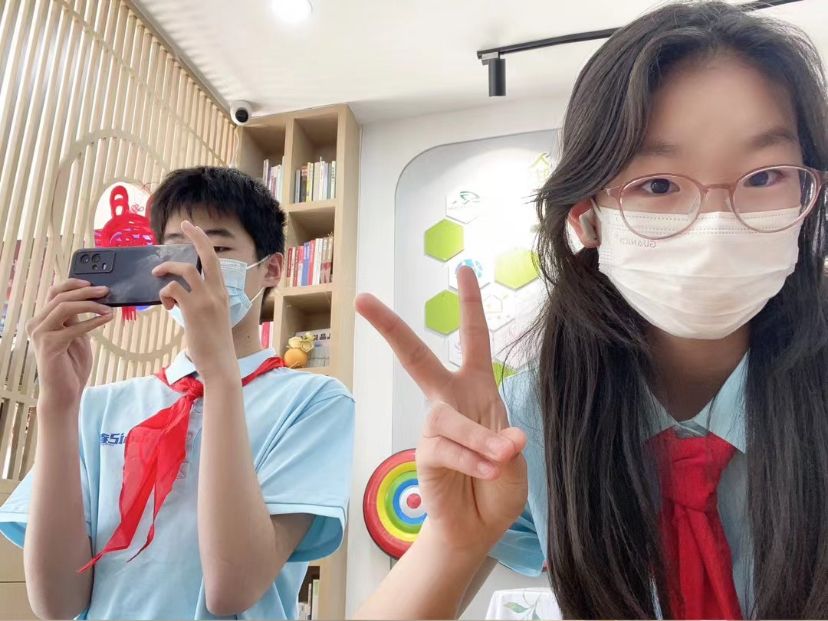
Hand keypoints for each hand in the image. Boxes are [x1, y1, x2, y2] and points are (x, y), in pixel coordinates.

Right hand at [26, 280, 112, 412]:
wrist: (64, 392)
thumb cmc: (72, 365)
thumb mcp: (77, 335)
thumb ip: (80, 318)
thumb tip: (95, 298)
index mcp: (44, 319)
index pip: (55, 293)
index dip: (73, 284)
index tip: (93, 282)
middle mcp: (37, 324)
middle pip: (60, 297)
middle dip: (86, 291)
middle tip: (106, 291)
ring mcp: (40, 334)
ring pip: (64, 307)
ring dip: (90, 304)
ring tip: (108, 308)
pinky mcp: (49, 345)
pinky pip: (73, 327)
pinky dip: (93, 321)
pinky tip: (107, 319)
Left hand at [153, 221, 234, 379]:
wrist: (220, 363)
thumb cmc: (215, 344)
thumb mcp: (214, 317)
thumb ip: (203, 301)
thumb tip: (182, 294)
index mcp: (223, 292)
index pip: (214, 260)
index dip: (203, 242)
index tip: (194, 229)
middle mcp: (217, 292)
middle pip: (206, 255)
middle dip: (195, 236)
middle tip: (185, 225)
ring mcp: (206, 300)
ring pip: (185, 269)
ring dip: (167, 269)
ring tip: (157, 275)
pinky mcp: (193, 310)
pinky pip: (173, 290)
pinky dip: (165, 293)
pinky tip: (168, 305)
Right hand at [355, 267, 527, 554]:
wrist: (478, 527)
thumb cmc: (497, 484)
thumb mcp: (513, 459)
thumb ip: (507, 445)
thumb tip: (503, 439)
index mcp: (477, 388)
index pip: (474, 338)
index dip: (470, 304)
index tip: (463, 269)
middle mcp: (450, 399)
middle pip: (416, 357)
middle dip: (391, 328)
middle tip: (363, 300)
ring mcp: (435, 426)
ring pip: (450, 418)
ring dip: (480, 441)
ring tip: (500, 461)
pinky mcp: (425, 453)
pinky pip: (446, 447)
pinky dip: (472, 460)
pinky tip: (487, 471)